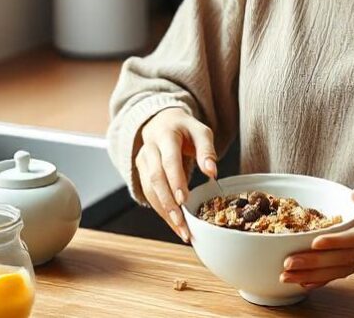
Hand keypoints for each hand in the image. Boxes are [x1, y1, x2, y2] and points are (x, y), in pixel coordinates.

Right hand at [134, 107, 217, 242]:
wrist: (162, 122)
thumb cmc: (185, 129)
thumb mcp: (201, 132)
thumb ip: (207, 151)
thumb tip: (212, 172)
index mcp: (165, 135)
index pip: (168, 161)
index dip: (175, 181)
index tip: (183, 200)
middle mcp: (149, 149)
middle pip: (155, 179)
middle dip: (168, 204)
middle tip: (182, 223)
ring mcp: (142, 162)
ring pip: (149, 191)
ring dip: (164, 213)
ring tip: (181, 230)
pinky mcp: (141, 173)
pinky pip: (149, 195)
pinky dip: (162, 212)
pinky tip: (175, 225)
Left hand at [281, 168, 353, 288]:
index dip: (337, 241)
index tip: (315, 243)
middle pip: (346, 258)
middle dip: (316, 263)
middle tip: (289, 264)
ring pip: (343, 269)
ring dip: (315, 275)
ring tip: (288, 276)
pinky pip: (345, 272)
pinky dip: (324, 279)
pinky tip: (305, 283)